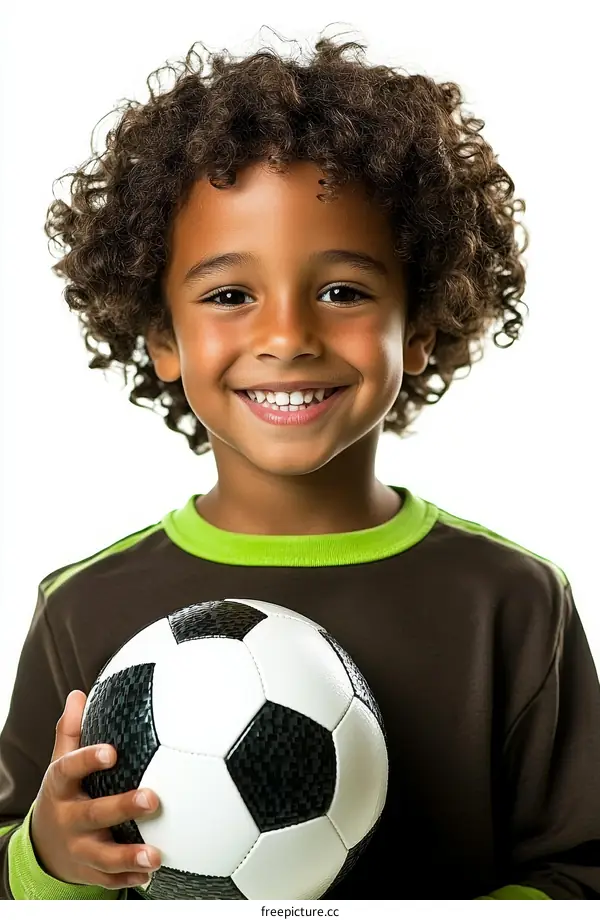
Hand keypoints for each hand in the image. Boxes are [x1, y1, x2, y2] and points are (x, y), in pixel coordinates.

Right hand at [30, 689, 161, 889]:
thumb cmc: (65, 792)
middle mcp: (68, 818)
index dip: (88, 760)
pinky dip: (129, 877)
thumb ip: (70, 731)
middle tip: (152, 799)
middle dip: (123, 808)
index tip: (112, 752)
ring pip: (103, 855)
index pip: (70, 769)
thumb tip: (78, 695)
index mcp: (61, 787)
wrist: (44, 844)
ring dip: (129, 855)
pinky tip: (150, 873)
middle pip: (94, 814)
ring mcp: (78, 848)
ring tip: (156, 854)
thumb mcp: (60, 762)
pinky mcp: (88, 871)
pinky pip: (109, 878)